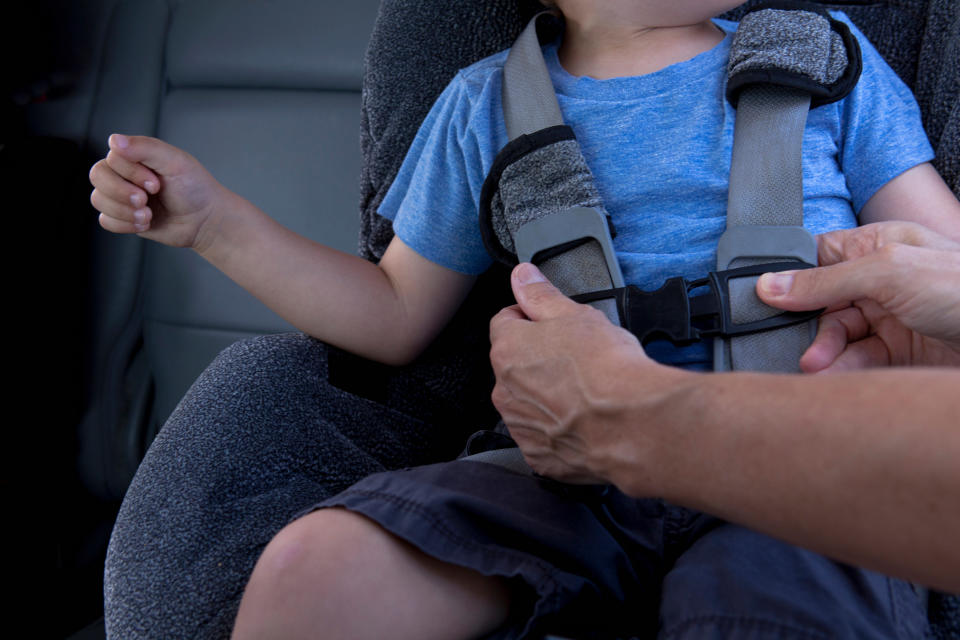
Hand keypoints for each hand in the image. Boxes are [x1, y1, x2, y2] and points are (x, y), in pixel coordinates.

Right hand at [89, 134, 232, 249]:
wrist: (205, 221)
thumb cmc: (195, 188)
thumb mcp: (176, 162)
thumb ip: (146, 148)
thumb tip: (114, 140)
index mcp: (136, 156)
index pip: (111, 159)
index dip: (131, 173)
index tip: (156, 184)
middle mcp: (125, 173)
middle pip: (97, 176)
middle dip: (121, 192)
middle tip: (145, 200)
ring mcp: (122, 196)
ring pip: (98, 199)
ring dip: (124, 210)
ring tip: (148, 215)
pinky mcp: (124, 217)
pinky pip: (105, 220)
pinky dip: (123, 224)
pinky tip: (145, 223)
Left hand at [489, 264, 687, 486]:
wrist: (632, 424)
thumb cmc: (607, 368)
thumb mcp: (576, 314)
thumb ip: (541, 295)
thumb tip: (522, 276)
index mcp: (508, 350)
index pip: (505, 322)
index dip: (531, 318)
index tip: (551, 323)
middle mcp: (504, 390)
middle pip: (515, 365)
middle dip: (539, 360)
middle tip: (577, 359)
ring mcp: (520, 427)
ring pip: (528, 402)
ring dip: (547, 395)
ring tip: (585, 392)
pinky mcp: (539, 457)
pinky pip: (542, 437)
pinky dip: (558, 429)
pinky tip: (584, 420)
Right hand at [757, 222, 959, 371]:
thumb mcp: (888, 272)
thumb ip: (825, 279)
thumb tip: (769, 284)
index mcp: (877, 246)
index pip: (817, 258)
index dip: (790, 279)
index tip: (766, 301)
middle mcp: (882, 280)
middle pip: (822, 303)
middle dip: (808, 326)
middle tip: (800, 346)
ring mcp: (891, 317)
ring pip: (837, 336)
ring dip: (823, 352)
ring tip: (817, 367)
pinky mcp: (901, 352)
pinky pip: (857, 361)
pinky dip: (843, 370)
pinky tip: (836, 376)